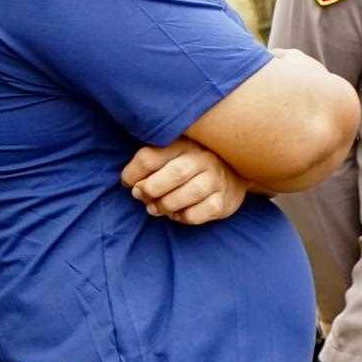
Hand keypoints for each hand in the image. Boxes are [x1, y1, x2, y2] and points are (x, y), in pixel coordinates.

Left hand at [121, 140, 247, 225]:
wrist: (232, 174)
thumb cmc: (190, 165)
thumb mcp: (171, 154)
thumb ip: (151, 164)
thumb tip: (133, 186)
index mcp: (183, 144)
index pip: (151, 156)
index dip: (132, 173)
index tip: (129, 182)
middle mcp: (203, 158)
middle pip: (175, 173)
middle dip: (151, 189)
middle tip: (141, 196)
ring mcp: (216, 179)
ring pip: (190, 194)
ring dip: (165, 205)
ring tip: (155, 208)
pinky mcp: (223, 201)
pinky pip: (199, 213)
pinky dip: (182, 217)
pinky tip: (176, 213)